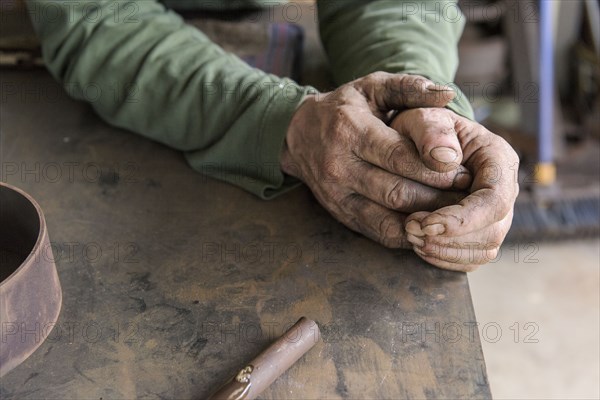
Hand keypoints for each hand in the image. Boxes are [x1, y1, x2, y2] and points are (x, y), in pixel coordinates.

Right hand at [281, 72, 471, 247]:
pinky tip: (429, 228)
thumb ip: (410, 87)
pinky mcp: (340, 214)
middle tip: (466, 197)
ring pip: (389, 217)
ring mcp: (338, 195)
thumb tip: (448, 95)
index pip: (398, 155)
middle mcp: (340, 166)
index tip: (464, 171)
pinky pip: (378, 233)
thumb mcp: (372, 87)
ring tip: (454, 215)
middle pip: (397, 191)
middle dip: (437, 197)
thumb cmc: (345, 108)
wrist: (298, 135)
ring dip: (426, 220)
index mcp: (351, 130)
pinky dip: (407, 236)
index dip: (434, 167)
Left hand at [394, 108, 519, 271]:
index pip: (495, 199)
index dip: (463, 219)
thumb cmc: (422, 127)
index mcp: (498, 159)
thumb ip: (432, 130)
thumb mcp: (423, 116)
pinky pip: (471, 259)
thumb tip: (445, 160)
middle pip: (493, 231)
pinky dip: (445, 259)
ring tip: (411, 235)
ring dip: (445, 250)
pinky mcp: (479, 233)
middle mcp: (503, 190)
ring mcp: (494, 215)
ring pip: (484, 250)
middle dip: (450, 237)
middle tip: (410, 228)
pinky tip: (419, 246)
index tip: (426, 224)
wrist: (418, 140)